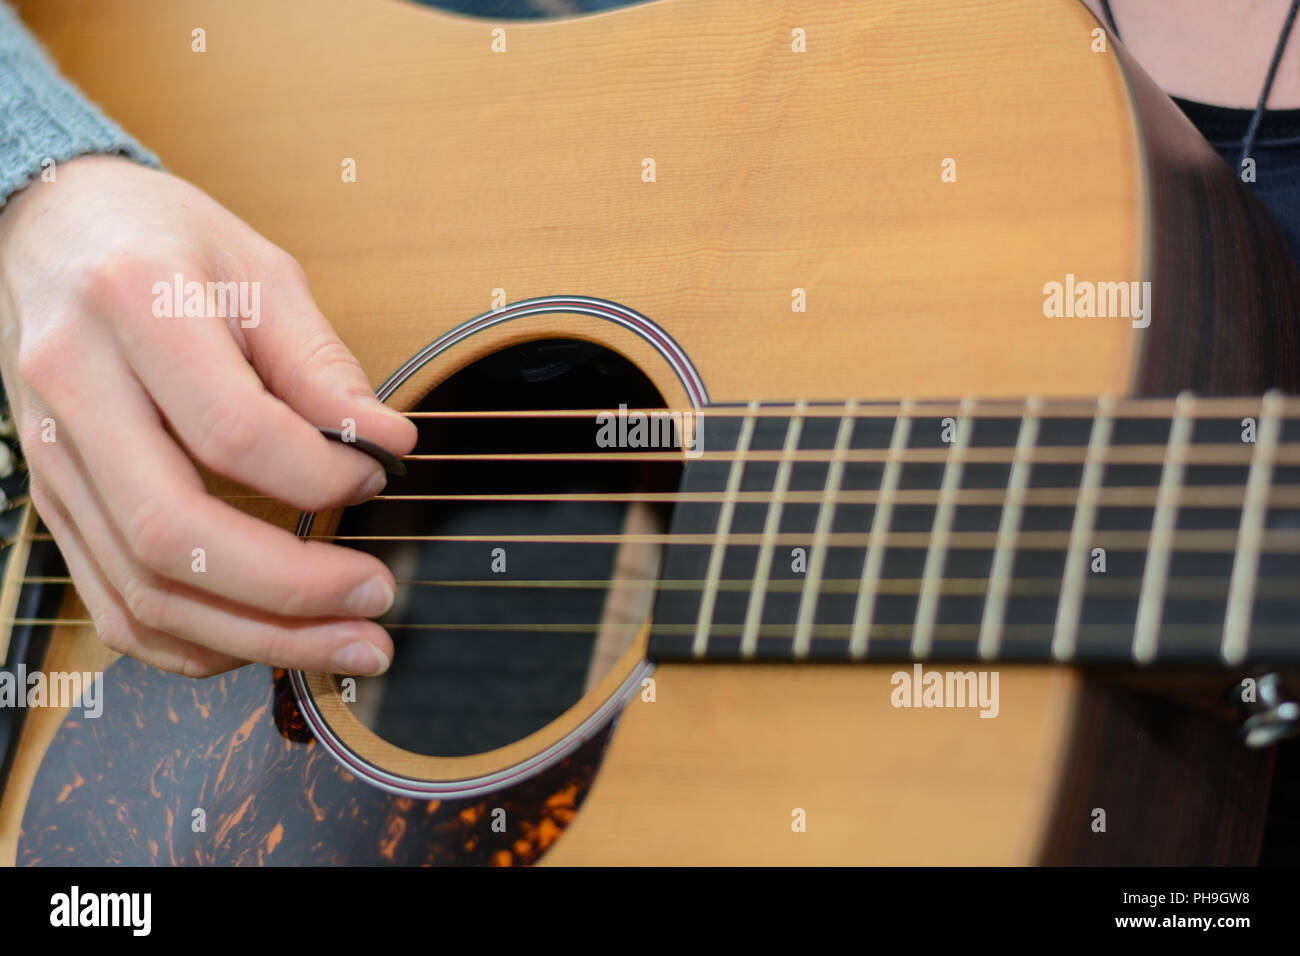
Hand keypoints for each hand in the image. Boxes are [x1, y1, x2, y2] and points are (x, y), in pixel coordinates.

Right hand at [0, 155, 416, 676]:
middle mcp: (75, 391)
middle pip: (176, 533)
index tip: (378, 475)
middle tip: (377, 598)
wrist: (52, 231)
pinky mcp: (52, 502)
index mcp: (133, 307)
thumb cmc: (162, 241)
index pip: (233, 430)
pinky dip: (192, 643)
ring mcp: (50, 459)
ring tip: (347, 642)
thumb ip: (321, 362)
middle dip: (292, 589)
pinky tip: (263, 641)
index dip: (320, 474)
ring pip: (144, 588)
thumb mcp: (259, 270)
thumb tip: (389, 443)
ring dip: (257, 636)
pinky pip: (113, 605)